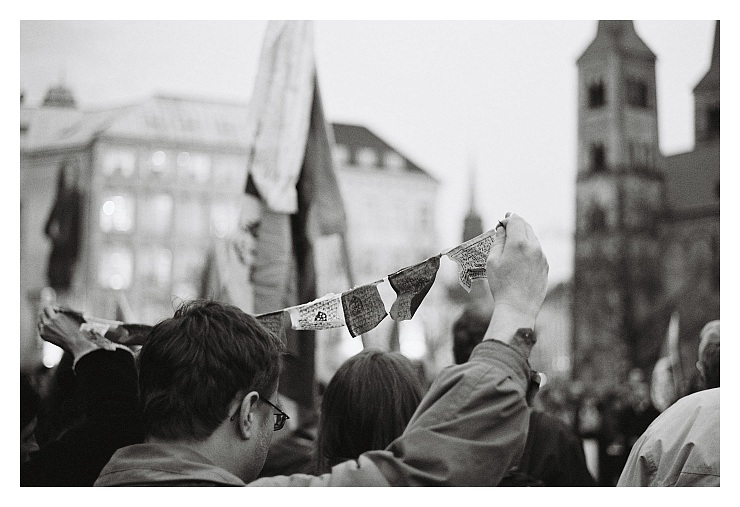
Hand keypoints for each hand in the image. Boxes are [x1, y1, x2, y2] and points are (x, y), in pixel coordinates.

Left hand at [37, 306, 97, 359]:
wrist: (74, 342)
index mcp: (57, 317)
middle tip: (52, 316)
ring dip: (45, 319)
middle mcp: (49, 322)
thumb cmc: (76, 329)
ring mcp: (45, 329)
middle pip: (43, 313)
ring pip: (40, 319)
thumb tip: (55, 307)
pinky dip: (44, 326)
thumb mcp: (72, 315)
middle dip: (47, 313)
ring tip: (52, 322)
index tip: (54, 310)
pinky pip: (40, 326)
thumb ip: (63, 309)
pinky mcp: (43, 334)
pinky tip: (50, 328)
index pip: (47, 307)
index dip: (51, 308)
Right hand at [484, 213, 547, 343]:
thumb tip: (501, 230)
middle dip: (516, 224)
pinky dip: (529, 248)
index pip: (516, 221)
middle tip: (507, 225)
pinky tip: (520, 256)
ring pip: (533, 238)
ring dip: (523, 236)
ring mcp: (542, 257)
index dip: (507, 219)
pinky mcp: (545, 266)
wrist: (518, 307)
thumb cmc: (501, 285)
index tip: (501, 221)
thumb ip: (498, 242)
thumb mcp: (493, 261)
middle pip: (526, 227)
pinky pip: (537, 251)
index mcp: (519, 243)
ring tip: (512, 242)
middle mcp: (534, 247)